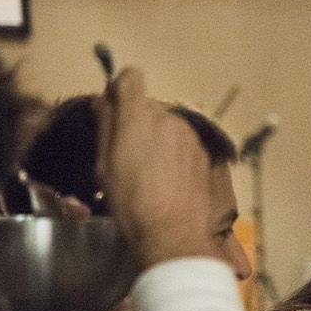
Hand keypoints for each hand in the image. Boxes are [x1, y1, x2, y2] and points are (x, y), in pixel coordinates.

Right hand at [95, 67, 214, 271]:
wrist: (174, 232)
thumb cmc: (131, 201)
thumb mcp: (105, 164)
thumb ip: (106, 125)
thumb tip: (104, 100)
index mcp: (139, 116)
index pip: (131, 77)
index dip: (120, 88)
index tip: (113, 108)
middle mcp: (169, 118)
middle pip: (150, 105)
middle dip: (139, 120)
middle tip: (130, 151)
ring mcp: (192, 135)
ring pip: (169, 124)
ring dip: (159, 136)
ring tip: (152, 169)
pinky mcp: (207, 152)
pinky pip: (185, 142)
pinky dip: (176, 151)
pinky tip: (171, 177)